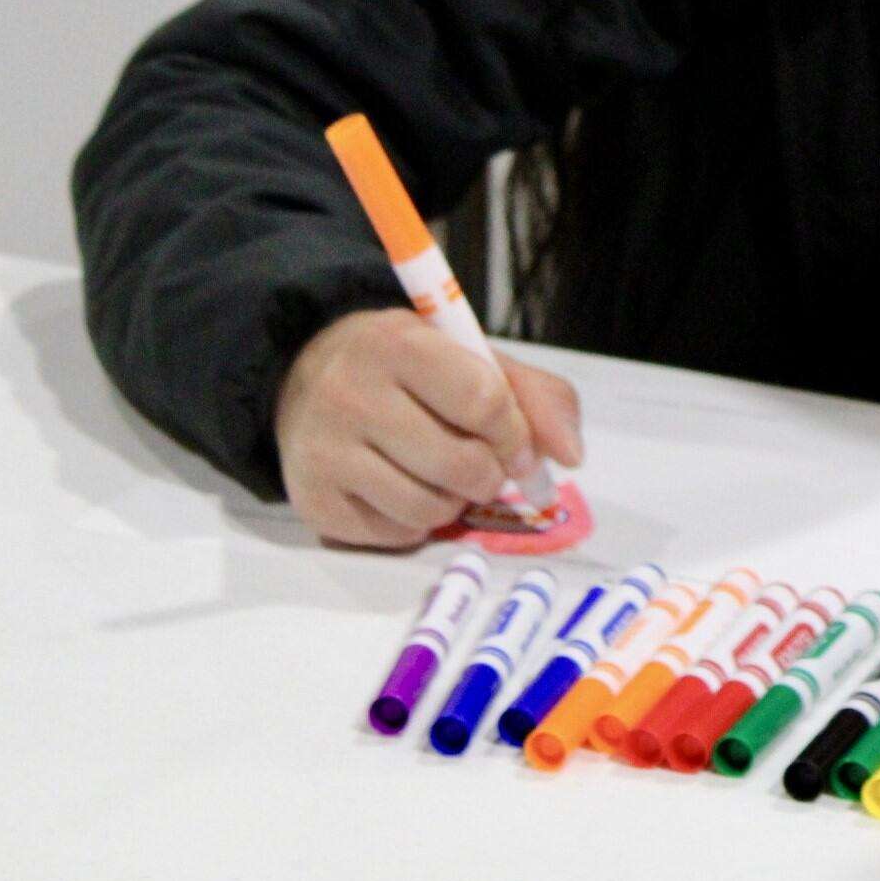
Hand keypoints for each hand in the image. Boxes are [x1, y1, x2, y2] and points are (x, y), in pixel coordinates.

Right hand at [275, 308, 584, 547]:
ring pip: (428, 510)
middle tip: (481, 464)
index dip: (515, 434)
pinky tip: (401, 489)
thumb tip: (571, 456)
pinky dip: (414, 523)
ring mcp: (323, 450)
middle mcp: (350, 394)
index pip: (483, 401)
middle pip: (461, 464)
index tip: (519, 446)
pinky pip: (393, 536)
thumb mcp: (471, 357)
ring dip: (454, 503)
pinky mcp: (311, 499)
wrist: (308, 375)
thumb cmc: (409, 369)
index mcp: (399, 344)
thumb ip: (536, 396)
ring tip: (440, 475)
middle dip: (490, 475)